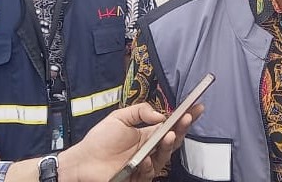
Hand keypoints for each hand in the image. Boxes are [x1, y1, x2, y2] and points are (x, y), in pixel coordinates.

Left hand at [59, 102, 202, 181]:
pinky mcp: (140, 177)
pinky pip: (150, 172)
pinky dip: (149, 164)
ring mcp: (146, 163)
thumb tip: (161, 115)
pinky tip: (145, 158)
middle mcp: (150, 148)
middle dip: (182, 128)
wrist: (84, 161)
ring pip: (165, 155)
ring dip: (169, 144)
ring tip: (169, 134)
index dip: (184, 117)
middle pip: (173, 139)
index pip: (170, 124)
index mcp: (147, 134)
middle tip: (187, 117)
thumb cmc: (99, 140)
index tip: (196, 107)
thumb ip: (139, 111)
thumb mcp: (119, 118)